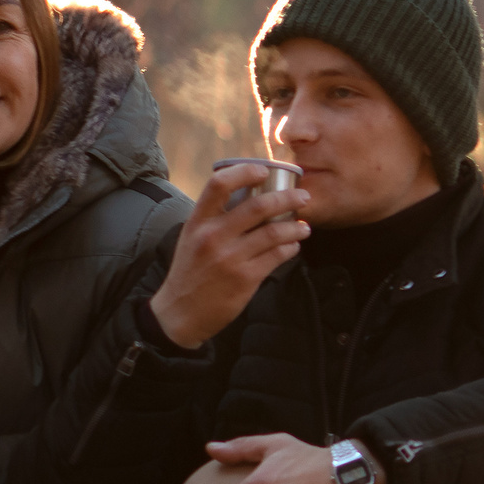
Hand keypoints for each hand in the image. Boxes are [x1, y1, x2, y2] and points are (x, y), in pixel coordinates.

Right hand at [147, 164, 312, 347]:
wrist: (180, 312)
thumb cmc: (190, 271)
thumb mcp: (192, 238)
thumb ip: (215, 219)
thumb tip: (249, 197)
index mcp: (197, 221)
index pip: (219, 184)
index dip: (245, 172)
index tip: (264, 171)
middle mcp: (213, 236)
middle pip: (258, 206)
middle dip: (288, 198)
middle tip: (303, 196)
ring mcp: (230, 258)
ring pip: (274, 232)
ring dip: (296, 227)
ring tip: (304, 226)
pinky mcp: (245, 278)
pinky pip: (277, 256)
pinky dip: (290, 248)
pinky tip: (293, 246)